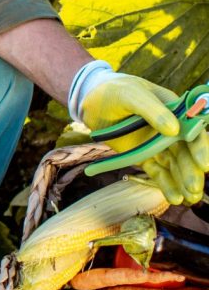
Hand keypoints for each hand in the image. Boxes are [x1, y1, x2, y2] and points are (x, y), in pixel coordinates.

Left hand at [79, 72, 208, 204]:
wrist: (92, 100)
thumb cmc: (116, 90)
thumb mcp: (132, 94)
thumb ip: (152, 110)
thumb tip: (173, 130)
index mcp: (175, 111)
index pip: (193, 130)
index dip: (201, 147)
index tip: (204, 164)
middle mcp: (170, 130)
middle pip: (186, 152)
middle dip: (192, 170)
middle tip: (194, 188)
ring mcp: (157, 144)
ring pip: (175, 165)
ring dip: (182, 181)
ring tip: (188, 198)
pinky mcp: (143, 156)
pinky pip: (157, 172)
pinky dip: (166, 184)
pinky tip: (174, 197)